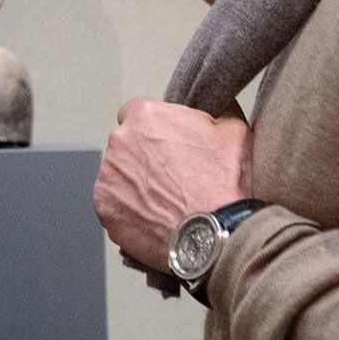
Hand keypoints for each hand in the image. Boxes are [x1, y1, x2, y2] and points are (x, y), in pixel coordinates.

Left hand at [94, 98, 251, 268]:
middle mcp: (119, 141)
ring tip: (164, 201)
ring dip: (136, 183)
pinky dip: (129, 210)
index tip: (168, 144)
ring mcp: (108, 177)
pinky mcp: (105, 208)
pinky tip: (154, 218)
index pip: (138, 112)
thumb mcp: (234, 130)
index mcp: (146, 116)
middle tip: (172, 176)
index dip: (155, 129)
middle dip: (144, 156)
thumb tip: (216, 104)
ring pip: (119, 175)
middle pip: (127, 144)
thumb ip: (215, 109)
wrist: (214, 235)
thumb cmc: (224, 182)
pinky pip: (115, 204)